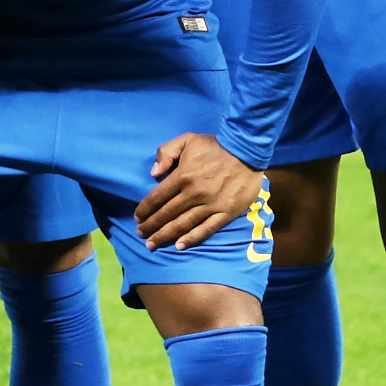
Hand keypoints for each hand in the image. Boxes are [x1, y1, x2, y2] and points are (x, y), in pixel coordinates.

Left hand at [135, 132, 263, 250]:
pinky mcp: (226, 212)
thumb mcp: (187, 140)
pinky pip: (206, 229)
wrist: (248, 151)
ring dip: (165, 235)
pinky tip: (180, 246)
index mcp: (182, 176)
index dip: (145, 210)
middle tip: (140, 234)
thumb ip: (166, 152)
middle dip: (151, 226)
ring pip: (183, 224)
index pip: (157, 197)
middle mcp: (194, 193)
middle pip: (167, 214)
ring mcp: (211, 205)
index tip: (137, 218)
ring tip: (152, 244)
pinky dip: (192, 238)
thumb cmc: (215, 146)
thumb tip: (153, 173)